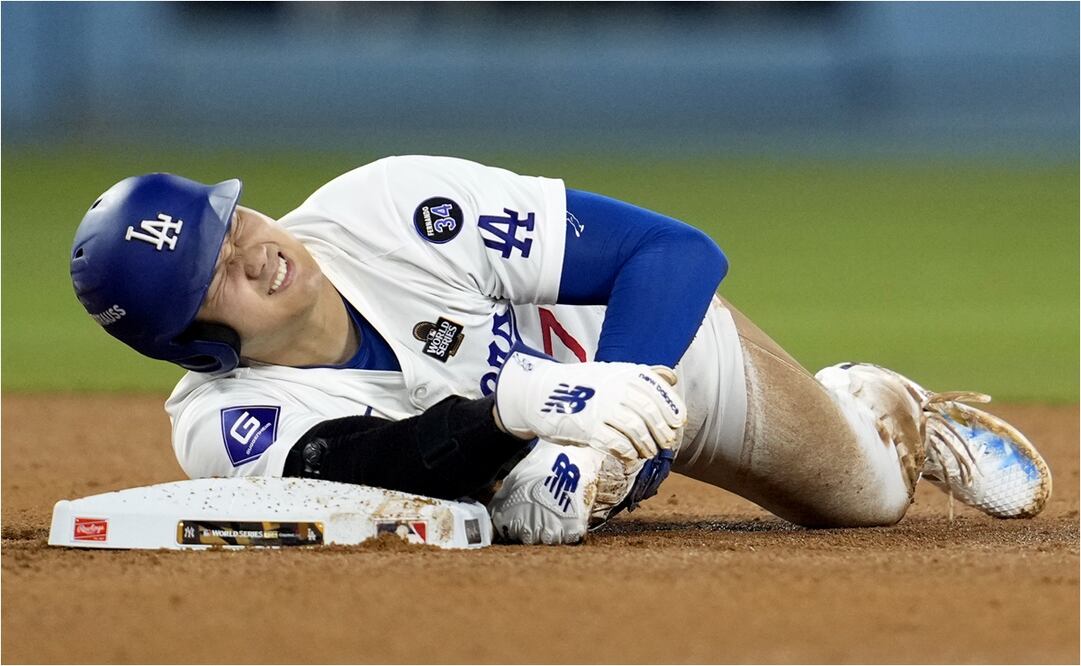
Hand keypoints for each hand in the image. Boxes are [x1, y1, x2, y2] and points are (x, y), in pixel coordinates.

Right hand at [493, 343, 685, 463]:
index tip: (678, 424)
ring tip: (649, 452)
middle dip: (662, 431)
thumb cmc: (582, 385)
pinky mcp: (588, 427)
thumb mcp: (612, 373)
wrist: (543, 393)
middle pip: (649, 413)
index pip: (657, 391)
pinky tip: (632, 456)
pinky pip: (617, 443)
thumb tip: (671, 378)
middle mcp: (615, 387)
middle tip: (667, 444)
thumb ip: (642, 376)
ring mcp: (601, 407)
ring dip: (647, 444)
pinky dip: (629, 451)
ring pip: (636, 429)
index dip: (671, 409)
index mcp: (623, 373)